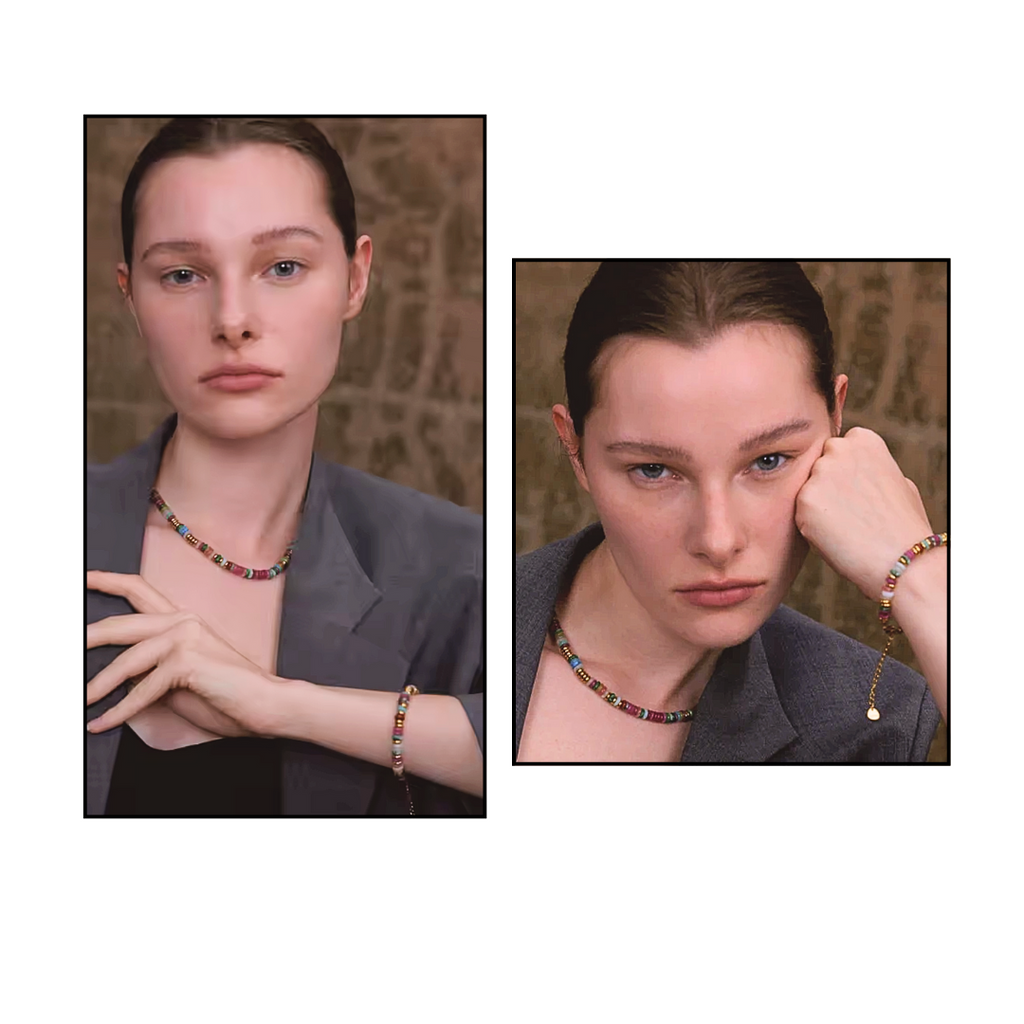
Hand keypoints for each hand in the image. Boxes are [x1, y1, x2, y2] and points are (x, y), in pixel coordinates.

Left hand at [86, 571, 280, 736]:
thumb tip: (115, 678)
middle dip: (87, 637)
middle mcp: (183, 621)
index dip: (109, 581)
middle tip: (61, 648)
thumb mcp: (177, 680)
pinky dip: (120, 710)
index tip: (83, 578)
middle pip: (122, 623)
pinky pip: (143, 689)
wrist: (264, 705)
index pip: (141, 591)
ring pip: (127, 659)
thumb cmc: (226, 695)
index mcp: (182, 620)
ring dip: (98, 684)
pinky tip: (103, 722)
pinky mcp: (187, 661)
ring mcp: (186, 638)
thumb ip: (150, 670)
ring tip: (80, 700)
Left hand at [794, 427, 933, 600]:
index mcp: (863, 440)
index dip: (845, 472)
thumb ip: (871, 468)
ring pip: (806, 489)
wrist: (900, 556)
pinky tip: (834, 534)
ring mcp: (819, 473)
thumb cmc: (903, 524)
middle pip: (817, 464)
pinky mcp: (804, 498)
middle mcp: (838, 449)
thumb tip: (859, 471)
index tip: (856, 490)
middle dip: (826, 484)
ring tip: (844, 525)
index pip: (838, 447)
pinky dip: (810, 524)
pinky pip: (800, 511)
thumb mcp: (897, 481)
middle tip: (847, 510)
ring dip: (816, 505)